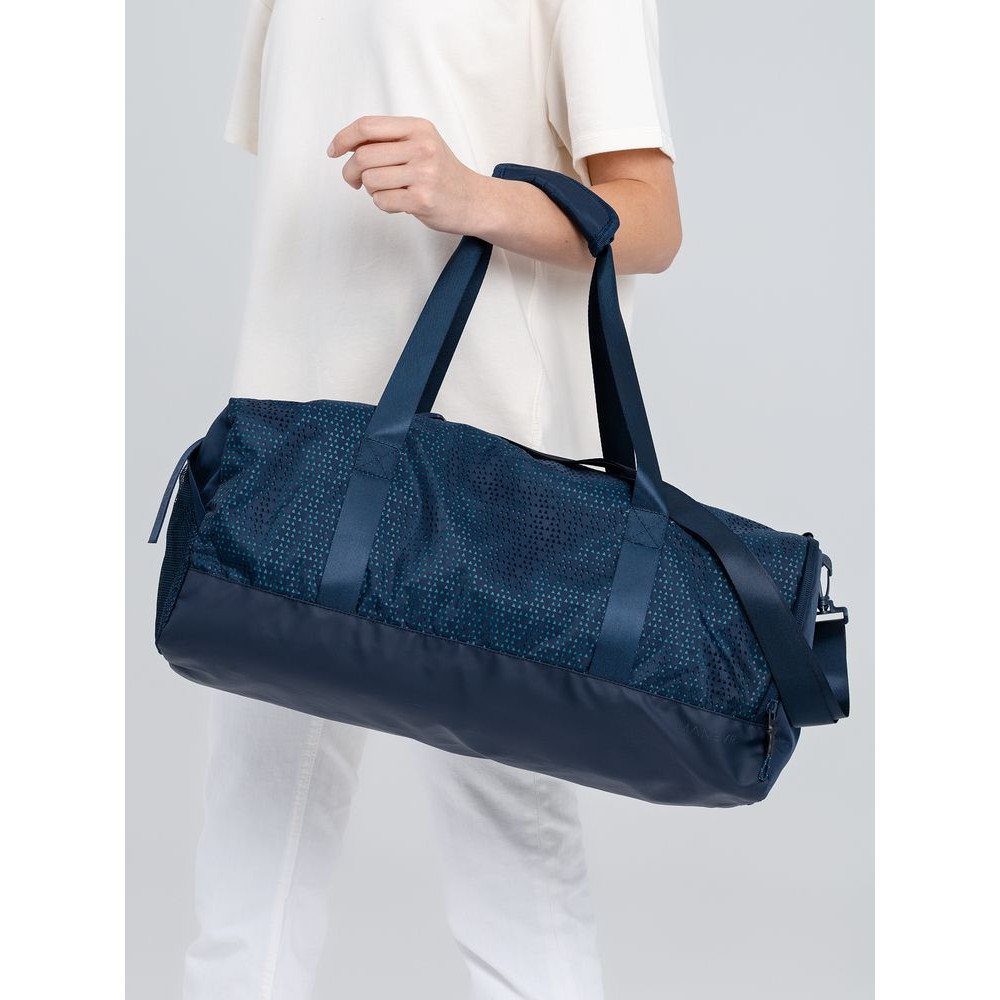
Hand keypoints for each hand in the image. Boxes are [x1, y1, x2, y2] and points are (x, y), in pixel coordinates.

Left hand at [328, 116, 487, 234]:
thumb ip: (389, 141)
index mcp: (418, 128)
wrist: (474, 200)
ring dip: (370, 190)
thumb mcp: (420, 144)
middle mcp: (421, 147)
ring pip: (370, 180)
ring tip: (387, 191)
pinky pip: (382, 201)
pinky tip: (399, 202)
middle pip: (363, 156)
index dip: (343, 138)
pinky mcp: (422, 199)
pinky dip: (383, 204)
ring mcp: (423, 174)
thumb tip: (347, 146)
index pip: (367, 126)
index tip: (333, 151)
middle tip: (355, 181)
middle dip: (351, 172)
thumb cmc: (442, 174)